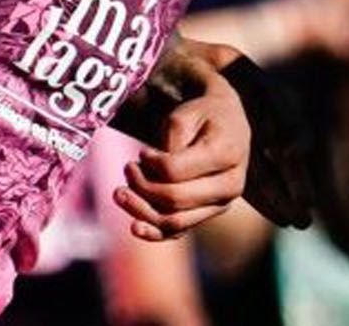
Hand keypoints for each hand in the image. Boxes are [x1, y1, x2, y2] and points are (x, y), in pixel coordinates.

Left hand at [114, 47, 250, 240]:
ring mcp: (221, 203)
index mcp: (227, 153)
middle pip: (174, 199)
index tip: (141, 152)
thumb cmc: (202, 115)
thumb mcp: (184, 115)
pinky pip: (180, 231)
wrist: (227, 123)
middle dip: (142, 186)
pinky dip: (155, 233)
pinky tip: (135, 227)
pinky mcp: (208, 213)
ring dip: (141, 210)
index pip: (176, 171)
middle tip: (127, 169)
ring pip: (175, 221)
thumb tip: (153, 173)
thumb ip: (170, 143)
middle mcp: (230, 184)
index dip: (151, 164)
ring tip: (119, 193)